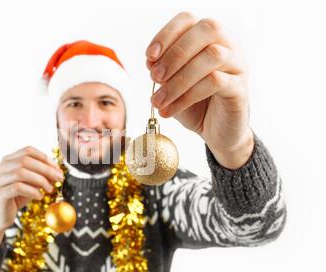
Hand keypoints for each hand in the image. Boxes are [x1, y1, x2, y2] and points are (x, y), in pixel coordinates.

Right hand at [0, 146, 63, 247]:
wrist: (1, 216)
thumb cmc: (17, 197)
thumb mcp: (32, 183)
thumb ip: (42, 175)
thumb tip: (57, 171)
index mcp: (8, 161)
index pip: (28, 151)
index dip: (45, 157)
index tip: (57, 168)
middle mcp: (0, 167)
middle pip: (26, 160)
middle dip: (46, 169)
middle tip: (58, 178)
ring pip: (21, 172)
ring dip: (40, 180)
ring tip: (49, 189)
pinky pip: (18, 187)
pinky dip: (32, 191)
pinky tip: (39, 196)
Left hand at [146, 12, 253, 168]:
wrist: (217, 132)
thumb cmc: (194, 104)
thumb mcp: (171, 86)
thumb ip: (162, 71)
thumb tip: (151, 61)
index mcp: (207, 39)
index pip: (188, 20)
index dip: (166, 34)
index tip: (149, 57)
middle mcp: (227, 45)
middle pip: (206, 30)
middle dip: (175, 53)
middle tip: (155, 77)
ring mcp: (237, 65)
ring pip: (213, 56)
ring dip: (179, 79)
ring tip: (159, 100)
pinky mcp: (241, 88)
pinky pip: (216, 82)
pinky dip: (188, 96)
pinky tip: (170, 110)